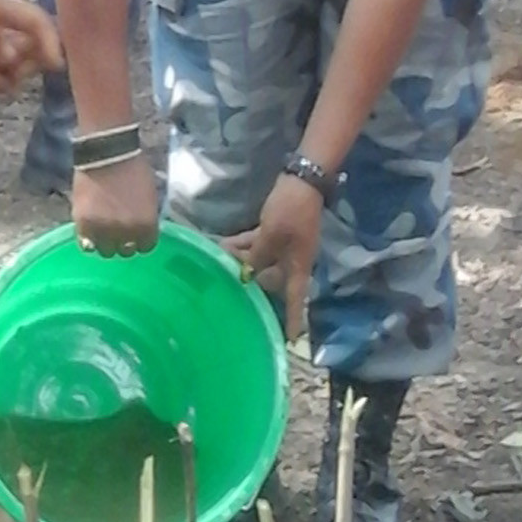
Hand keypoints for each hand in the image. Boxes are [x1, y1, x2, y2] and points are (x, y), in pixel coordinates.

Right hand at [73, 153, 158, 255]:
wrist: (108, 152)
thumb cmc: (134, 169)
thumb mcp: (150, 196)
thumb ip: (146, 217)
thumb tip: (141, 231)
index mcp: (147, 225)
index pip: (146, 247)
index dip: (140, 240)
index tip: (136, 235)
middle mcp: (127, 233)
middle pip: (126, 252)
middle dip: (123, 242)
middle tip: (118, 232)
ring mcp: (104, 231)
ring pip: (105, 251)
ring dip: (105, 243)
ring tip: (102, 232)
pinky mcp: (83, 225)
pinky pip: (86, 244)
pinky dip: (88, 240)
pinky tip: (90, 231)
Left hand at [225, 172, 322, 343]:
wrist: (303, 181)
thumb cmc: (290, 211)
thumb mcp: (271, 236)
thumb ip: (257, 256)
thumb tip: (247, 272)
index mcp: (297, 266)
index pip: (295, 300)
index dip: (293, 319)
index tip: (290, 340)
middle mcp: (292, 260)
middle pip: (272, 280)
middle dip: (252, 285)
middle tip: (229, 292)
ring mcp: (285, 246)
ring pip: (261, 261)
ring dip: (241, 262)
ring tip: (218, 262)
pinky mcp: (277, 231)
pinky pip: (258, 245)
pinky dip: (243, 246)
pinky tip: (223, 245)